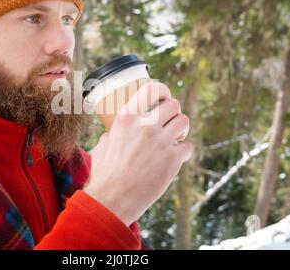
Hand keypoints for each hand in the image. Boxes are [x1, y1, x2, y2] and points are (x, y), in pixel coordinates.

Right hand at [84, 82, 192, 225]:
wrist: (112, 199)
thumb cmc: (104, 175)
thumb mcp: (101, 147)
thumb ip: (109, 137)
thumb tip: (110, 136)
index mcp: (126, 118)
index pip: (151, 89)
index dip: (163, 91)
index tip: (165, 97)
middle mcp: (144, 125)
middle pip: (173, 104)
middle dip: (174, 113)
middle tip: (170, 124)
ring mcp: (160, 141)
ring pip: (184, 121)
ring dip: (181, 129)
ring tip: (176, 139)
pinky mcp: (172, 159)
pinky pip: (188, 146)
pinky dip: (184, 151)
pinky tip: (176, 157)